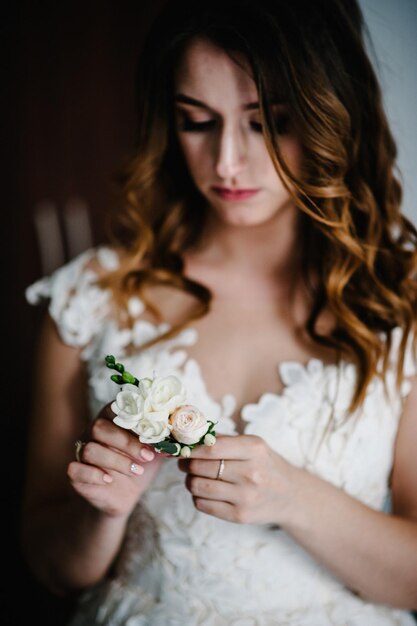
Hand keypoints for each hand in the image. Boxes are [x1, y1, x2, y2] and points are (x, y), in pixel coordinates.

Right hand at [67, 403, 163, 517]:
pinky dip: (95, 475)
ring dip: (117, 461)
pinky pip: (76, 469)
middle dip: (127, 443)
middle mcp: (92, 431)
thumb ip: (166, 439)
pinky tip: (110, 480)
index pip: (115, 409)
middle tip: (147, 456)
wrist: (126, 496)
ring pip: (90, 450)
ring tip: (137, 471)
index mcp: (111, 417)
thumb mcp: (156, 449)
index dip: (135, 421)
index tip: (155, 435)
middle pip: (98, 427)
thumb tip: (182, 432)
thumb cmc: (141, 464)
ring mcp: (81, 451)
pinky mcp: (76, 473)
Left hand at [178, 434, 294, 524]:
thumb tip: (188, 436)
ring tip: (194, 476)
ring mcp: (246, 497)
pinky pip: (202, 505)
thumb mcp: (252, 445)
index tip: (179, 447)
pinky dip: (197, 497)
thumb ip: (222, 440)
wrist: (290, 495)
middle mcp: (251, 473)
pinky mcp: (239, 516)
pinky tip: (205, 491)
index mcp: (253, 449)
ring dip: (189, 480)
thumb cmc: (265, 465)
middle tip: (184, 462)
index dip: (189, 448)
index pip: (211, 447)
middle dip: (186, 463)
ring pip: (198, 487)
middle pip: (201, 467)